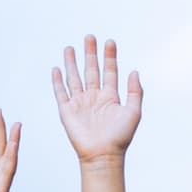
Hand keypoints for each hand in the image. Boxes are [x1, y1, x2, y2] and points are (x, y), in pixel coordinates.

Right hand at [52, 37, 143, 164]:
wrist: (103, 154)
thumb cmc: (120, 137)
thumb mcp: (134, 112)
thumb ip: (135, 92)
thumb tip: (135, 71)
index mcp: (110, 97)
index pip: (109, 71)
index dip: (110, 57)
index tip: (110, 41)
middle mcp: (95, 97)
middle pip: (91, 70)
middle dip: (90, 53)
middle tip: (89, 37)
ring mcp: (80, 103)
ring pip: (74, 78)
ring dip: (72, 63)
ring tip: (70, 47)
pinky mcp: (67, 111)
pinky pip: (61, 92)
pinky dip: (57, 81)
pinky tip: (56, 69)